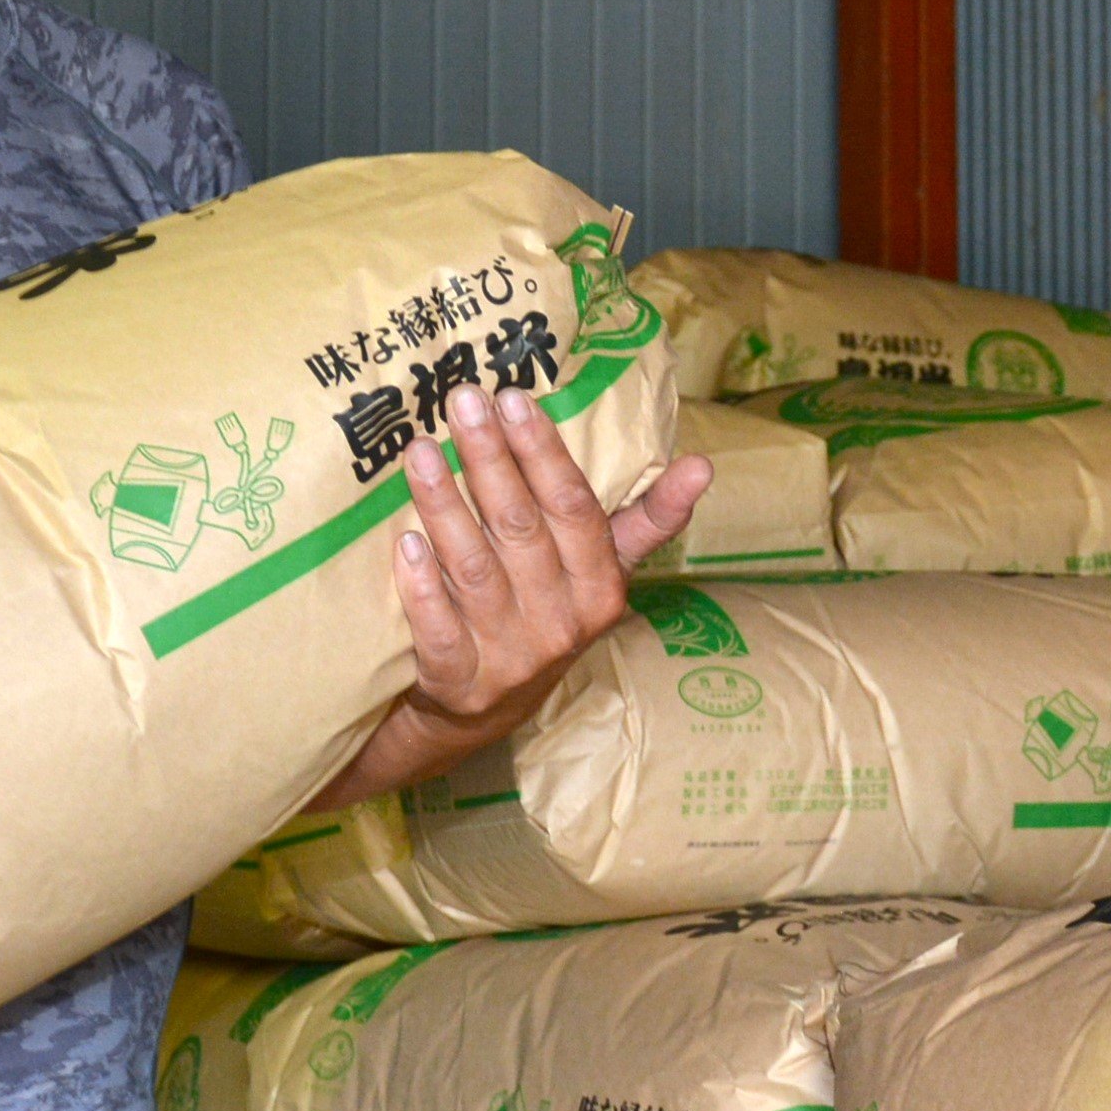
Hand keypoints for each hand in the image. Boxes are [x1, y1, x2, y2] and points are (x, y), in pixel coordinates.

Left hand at [312, 385, 711, 810]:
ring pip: (475, 568)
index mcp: (600, 588)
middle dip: (490, 460)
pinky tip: (405, 540)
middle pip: (520, 527)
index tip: (514, 399)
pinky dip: (422, 584)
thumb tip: (705, 466)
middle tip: (461, 402)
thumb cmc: (546, 612)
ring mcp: (509, 654)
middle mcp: (560, 623)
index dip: (543, 454)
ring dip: (445, 505)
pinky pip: (439, 626)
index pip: (574, 509)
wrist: (485, 710)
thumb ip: (648, 520)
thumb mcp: (602, 572)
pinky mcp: (459, 680)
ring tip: (420, 450)